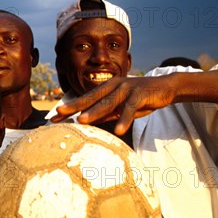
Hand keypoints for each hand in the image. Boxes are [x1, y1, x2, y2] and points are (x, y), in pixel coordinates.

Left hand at [51, 76, 175, 134]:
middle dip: (73, 106)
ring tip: (81, 121)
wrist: (164, 87)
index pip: (84, 100)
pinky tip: (119, 130)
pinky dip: (124, 119)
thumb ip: (105, 113)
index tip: (53, 117)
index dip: (69, 108)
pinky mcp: (139, 94)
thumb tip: (87, 123)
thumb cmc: (139, 98)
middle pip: (90, 98)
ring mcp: (126, 89)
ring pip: (107, 102)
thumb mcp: (119, 107)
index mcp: (105, 89)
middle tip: (58, 114)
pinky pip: (130, 108)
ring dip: (94, 112)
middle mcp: (113, 86)